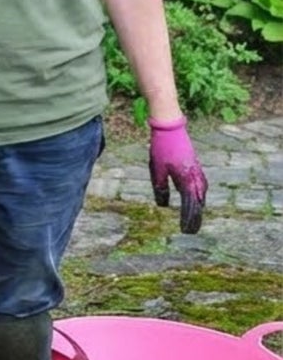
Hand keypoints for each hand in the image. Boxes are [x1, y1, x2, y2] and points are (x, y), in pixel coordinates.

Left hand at [148, 116, 206, 233]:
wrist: (170, 128)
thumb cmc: (162, 148)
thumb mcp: (157, 170)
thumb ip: (160, 188)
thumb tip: (163, 206)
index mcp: (186, 180)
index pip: (190, 205)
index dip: (188, 219)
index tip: (185, 231)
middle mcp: (195, 177)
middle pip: (198, 202)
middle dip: (195, 217)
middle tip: (190, 230)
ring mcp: (197, 171)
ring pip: (201, 193)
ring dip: (198, 206)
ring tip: (194, 218)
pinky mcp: (194, 166)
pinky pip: (200, 185)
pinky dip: (199, 195)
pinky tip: (196, 197)